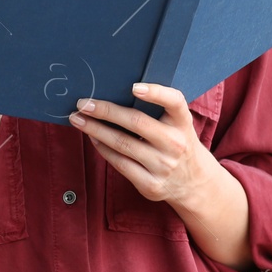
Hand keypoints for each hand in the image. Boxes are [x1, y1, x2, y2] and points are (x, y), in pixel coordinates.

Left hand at [69, 83, 215, 205]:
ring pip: (123, 144)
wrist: (194, 182)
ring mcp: (163, 166)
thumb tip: (115, 93)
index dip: (156, 93)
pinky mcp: (151, 185)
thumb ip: (158, 110)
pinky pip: (120, 164)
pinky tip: (93, 138)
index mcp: (183, 123)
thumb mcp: (178, 124)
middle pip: (137, 122)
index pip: (175, 102)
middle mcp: (175, 143)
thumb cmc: (177, 143)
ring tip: (78, 119)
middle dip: (106, 111)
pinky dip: (103, 148)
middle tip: (83, 103)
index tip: (134, 86)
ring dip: (96, 129)